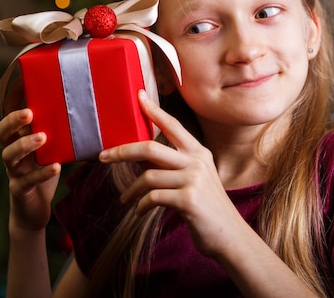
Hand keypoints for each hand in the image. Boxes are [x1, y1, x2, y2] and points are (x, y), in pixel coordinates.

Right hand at [0, 82, 60, 233]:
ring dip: (24, 145)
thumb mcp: (51, 151)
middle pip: (1, 133)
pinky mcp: (19, 190)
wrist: (34, 211)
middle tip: (29, 113)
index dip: (11, 102)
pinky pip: (28, 180)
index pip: (8, 118)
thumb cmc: (44, 173)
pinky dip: (42, 173)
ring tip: (42, 137)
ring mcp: (13, 172)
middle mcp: (11, 153)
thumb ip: (58, 133)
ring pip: (9, 155)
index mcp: (17, 140)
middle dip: (12, 121)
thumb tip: (82, 110)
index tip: (21, 84)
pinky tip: (55, 167)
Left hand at [99, 90, 239, 258]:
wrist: (230, 237)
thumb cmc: (207, 209)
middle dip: (122, 151)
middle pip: (150, 147)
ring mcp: (194, 180)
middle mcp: (197, 161)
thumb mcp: (196, 180)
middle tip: (103, 157)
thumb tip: (142, 156)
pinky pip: (152, 197)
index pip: (173, 125)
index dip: (154, 110)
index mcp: (199, 152)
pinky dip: (141, 206)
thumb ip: (175, 165)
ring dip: (131, 190)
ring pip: (148, 176)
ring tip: (125, 199)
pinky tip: (140, 212)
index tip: (138, 96)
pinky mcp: (188, 199)